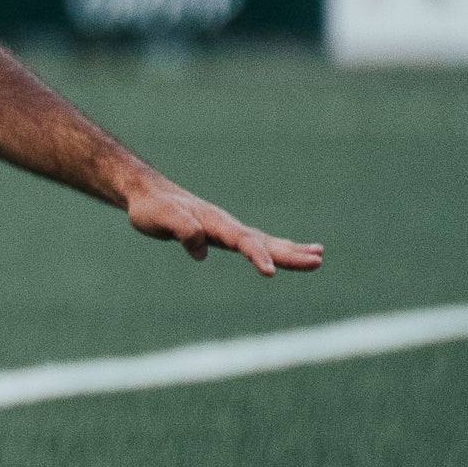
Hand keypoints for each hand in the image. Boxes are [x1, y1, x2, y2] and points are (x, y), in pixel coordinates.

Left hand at [125, 177, 323, 277]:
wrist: (148, 195)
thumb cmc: (152, 208)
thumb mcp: (161, 218)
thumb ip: (182, 230)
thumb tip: (200, 250)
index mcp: (215, 222)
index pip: (241, 241)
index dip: (256, 255)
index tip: (271, 272)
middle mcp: (228, 225)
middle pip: (263, 241)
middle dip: (290, 253)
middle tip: (318, 262)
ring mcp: (229, 230)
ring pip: (266, 242)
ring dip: (292, 250)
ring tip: (319, 256)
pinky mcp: (225, 235)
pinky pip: (257, 244)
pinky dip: (277, 249)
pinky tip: (294, 252)